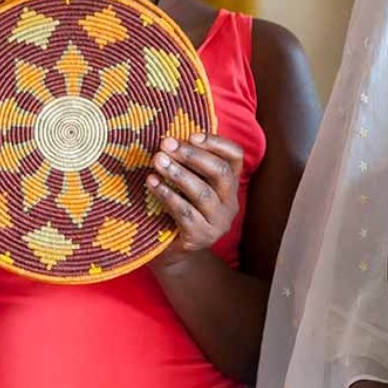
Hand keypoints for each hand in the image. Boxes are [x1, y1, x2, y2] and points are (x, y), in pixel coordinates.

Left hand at [148, 133, 243, 264]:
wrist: (171, 251)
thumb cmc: (176, 207)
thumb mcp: (185, 182)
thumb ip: (185, 162)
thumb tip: (167, 138)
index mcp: (229, 184)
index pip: (235, 157)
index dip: (216, 143)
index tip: (191, 135)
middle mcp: (230, 203)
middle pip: (220, 172)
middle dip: (192, 156)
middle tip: (166, 144)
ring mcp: (218, 222)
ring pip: (203, 193)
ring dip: (178, 173)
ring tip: (157, 160)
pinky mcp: (201, 237)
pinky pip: (186, 213)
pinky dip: (167, 195)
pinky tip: (152, 183)